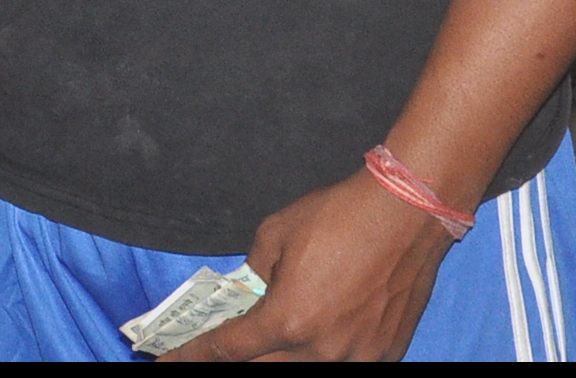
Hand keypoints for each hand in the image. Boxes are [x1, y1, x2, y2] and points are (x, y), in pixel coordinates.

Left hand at [169, 169, 453, 361]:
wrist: (406, 212)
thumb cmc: (339, 215)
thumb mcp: (275, 232)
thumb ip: (255, 270)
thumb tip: (252, 291)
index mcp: (287, 320)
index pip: (228, 350)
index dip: (193, 355)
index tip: (169, 359)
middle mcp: (320, 350)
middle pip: (262, 370)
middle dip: (232, 361)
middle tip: (211, 354)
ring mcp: (356, 359)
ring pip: (302, 372)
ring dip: (278, 359)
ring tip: (264, 346)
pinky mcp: (384, 356)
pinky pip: (342, 367)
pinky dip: (319, 358)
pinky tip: (311, 344)